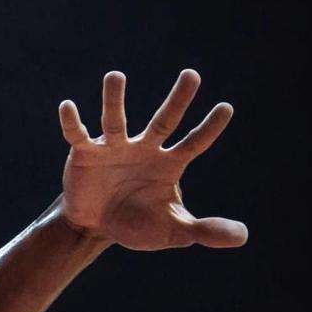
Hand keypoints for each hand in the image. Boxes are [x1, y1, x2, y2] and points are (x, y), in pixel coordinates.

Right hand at [59, 70, 247, 250]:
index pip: (194, 143)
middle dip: (178, 99)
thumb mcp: (174, 230)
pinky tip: (68, 107)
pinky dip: (72, 122)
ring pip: (116, 120)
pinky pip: (78, 135)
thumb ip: (205, 230)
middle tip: (192, 75)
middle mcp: (144, 149)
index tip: (226, 108)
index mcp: (169, 164)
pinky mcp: (85, 155)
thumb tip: (243, 236)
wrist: (95, 227)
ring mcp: (114, 149)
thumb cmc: (138, 223)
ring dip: (114, 99)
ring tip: (115, 76)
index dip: (209, 128)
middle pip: (164, 120)